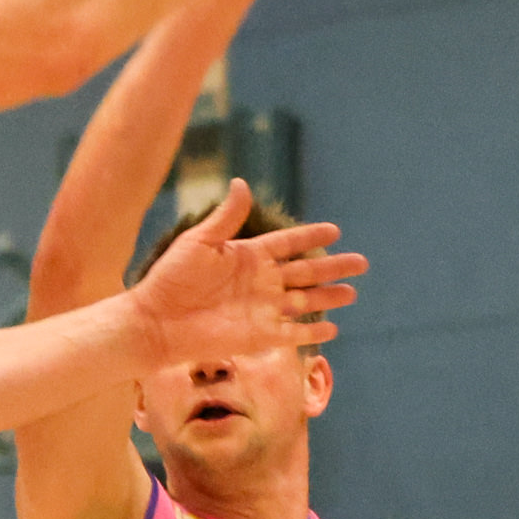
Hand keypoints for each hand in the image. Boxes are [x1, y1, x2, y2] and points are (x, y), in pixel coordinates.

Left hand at [128, 180, 361, 370]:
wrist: (156, 322)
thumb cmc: (171, 279)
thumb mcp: (200, 242)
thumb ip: (226, 217)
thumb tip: (241, 182)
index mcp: (248, 256)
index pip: (288, 244)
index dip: (310, 236)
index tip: (335, 230)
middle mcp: (260, 283)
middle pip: (305, 273)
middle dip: (333, 268)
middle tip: (362, 263)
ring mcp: (261, 310)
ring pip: (305, 302)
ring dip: (328, 298)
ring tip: (352, 293)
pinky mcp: (259, 336)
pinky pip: (292, 334)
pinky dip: (312, 332)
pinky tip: (333, 328)